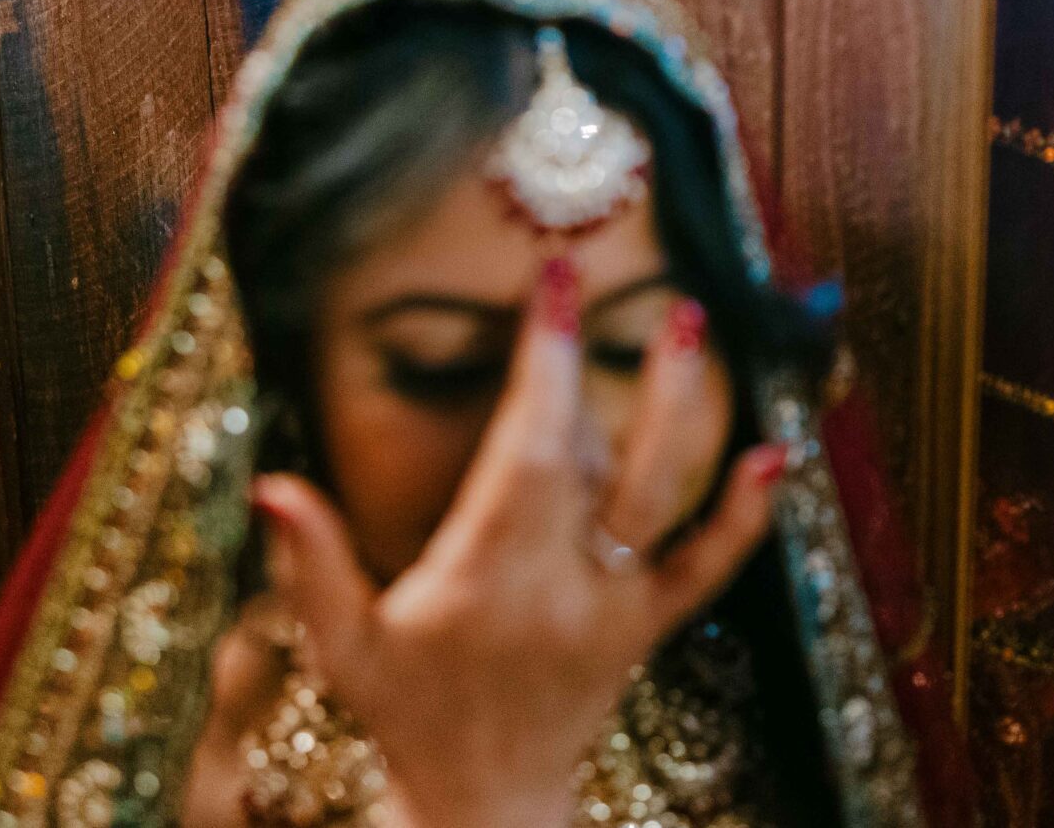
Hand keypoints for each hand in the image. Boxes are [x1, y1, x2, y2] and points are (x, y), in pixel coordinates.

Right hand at [251, 259, 785, 827]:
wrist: (487, 801)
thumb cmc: (410, 713)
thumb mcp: (344, 648)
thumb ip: (310, 565)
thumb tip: (272, 483)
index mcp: (484, 580)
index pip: (523, 453)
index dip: (540, 367)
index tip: (548, 289)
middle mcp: (560, 586)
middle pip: (588, 458)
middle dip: (585, 363)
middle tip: (589, 279)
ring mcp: (614, 604)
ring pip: (657, 495)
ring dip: (677, 406)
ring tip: (690, 321)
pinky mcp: (649, 625)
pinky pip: (708, 568)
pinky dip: (748, 514)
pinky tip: (781, 456)